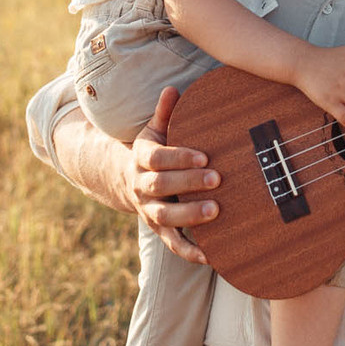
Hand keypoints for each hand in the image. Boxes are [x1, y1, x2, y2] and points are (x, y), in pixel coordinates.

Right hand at [129, 87, 221, 263]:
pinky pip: (172, 243)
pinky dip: (189, 251)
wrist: (127, 181)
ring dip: (189, 215)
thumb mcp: (153, 131)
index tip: (204, 156)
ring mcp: (149, 209)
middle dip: (188, 183)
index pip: (157, 157)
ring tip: (215, 212)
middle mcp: (142, 185)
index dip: (179, 158)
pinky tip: (210, 255)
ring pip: (164, 216)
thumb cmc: (152, 152)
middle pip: (161, 186)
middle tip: (217, 179)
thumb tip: (171, 90)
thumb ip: (164, 113)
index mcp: (141, 158)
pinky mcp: (159, 229)